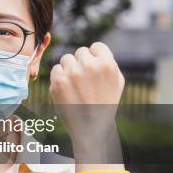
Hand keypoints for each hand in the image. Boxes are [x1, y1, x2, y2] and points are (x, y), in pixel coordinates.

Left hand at [49, 42, 124, 157]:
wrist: (91, 127)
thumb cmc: (105, 103)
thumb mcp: (117, 81)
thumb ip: (107, 62)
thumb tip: (94, 50)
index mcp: (106, 64)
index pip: (96, 46)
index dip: (95, 56)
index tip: (94, 67)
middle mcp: (88, 66)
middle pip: (80, 51)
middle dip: (82, 63)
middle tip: (85, 79)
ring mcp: (71, 73)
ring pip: (66, 59)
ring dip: (69, 68)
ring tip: (76, 84)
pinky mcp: (57, 82)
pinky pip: (56, 69)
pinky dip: (59, 77)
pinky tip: (67, 88)